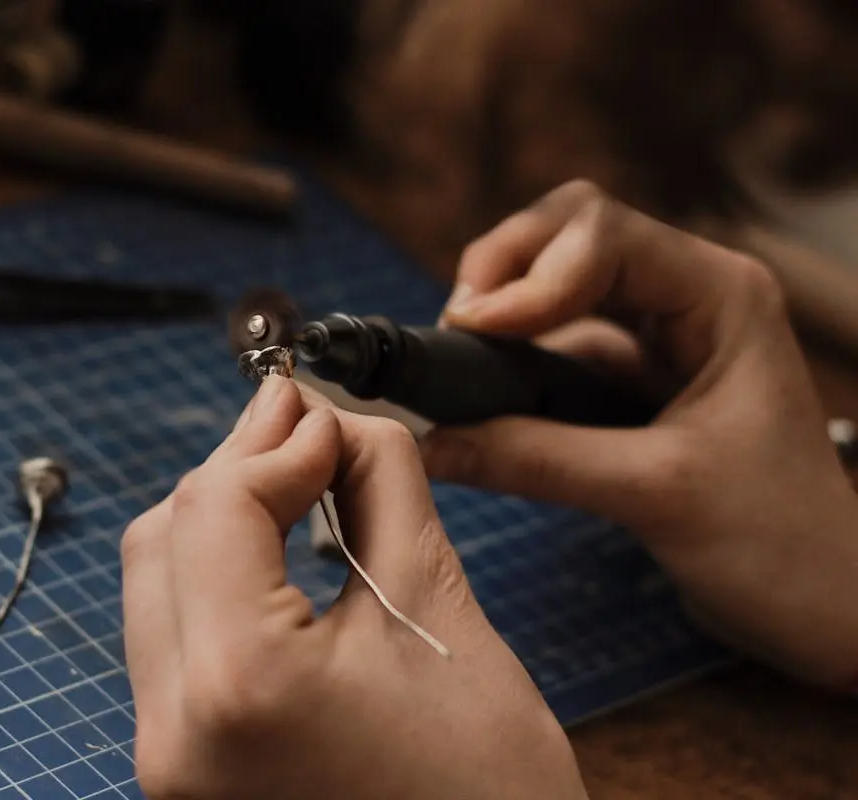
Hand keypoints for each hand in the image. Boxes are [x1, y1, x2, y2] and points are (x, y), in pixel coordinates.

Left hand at [121, 375, 588, 799]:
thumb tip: (338, 424)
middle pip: (165, 536)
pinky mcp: (180, 772)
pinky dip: (214, 579)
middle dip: (237, 467)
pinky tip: (272, 549)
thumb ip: (380, 490)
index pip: (217, 503)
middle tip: (305, 426)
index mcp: (237, 684)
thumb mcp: (440, 614)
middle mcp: (172, 730)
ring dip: (219, 518)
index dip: (276, 440)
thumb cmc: (487, 789)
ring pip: (156, 585)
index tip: (329, 415)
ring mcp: (165, 761)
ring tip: (293, 478)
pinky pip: (170, 641)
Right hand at [424, 179, 857, 687]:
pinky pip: (553, 344)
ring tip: (460, 367)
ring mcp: (657, 333)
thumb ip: (538, 460)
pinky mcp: (629, 377)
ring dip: (501, 312)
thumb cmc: (779, 544)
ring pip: (555, 281)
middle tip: (458, 334)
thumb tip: (434, 443)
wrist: (819, 603)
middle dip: (504, 270)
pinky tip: (483, 398)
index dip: (529, 274)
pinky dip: (510, 361)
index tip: (473, 332)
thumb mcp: (653, 494)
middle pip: (570, 232)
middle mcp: (687, 294)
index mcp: (720, 296)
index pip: (604, 233)